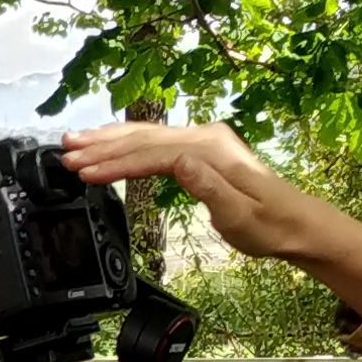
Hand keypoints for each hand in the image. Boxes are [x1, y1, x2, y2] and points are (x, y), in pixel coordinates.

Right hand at [57, 122, 361, 311]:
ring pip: (146, 135)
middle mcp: (206, 137)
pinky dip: (127, 143)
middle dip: (101, 146)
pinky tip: (107, 145)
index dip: (115, 164)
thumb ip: (208, 187)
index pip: (153, 153)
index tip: (84, 174)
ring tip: (72, 144)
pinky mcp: (201, 148)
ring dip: (108, 140)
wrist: (297, 223)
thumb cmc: (269, 227)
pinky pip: (156, 141)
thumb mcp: (239, 216)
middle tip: (64, 155)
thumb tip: (179, 163)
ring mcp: (203, 140)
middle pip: (143, 137)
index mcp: (211, 151)